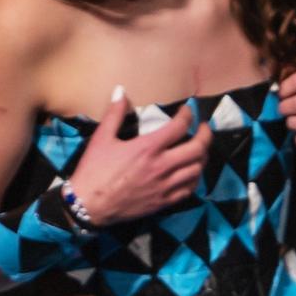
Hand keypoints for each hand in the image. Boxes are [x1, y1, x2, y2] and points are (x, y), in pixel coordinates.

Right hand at [60, 87, 206, 225]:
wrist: (90, 205)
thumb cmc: (94, 170)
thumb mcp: (101, 138)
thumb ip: (114, 113)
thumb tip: (121, 90)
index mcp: (148, 148)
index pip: (179, 127)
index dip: (188, 115)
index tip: (189, 110)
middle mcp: (162, 166)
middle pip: (198, 148)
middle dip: (206, 135)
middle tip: (203, 128)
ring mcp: (166, 185)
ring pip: (198, 169)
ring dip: (203, 156)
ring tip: (200, 148)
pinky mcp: (165, 201)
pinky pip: (190, 189)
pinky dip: (196, 177)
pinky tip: (192, 171)